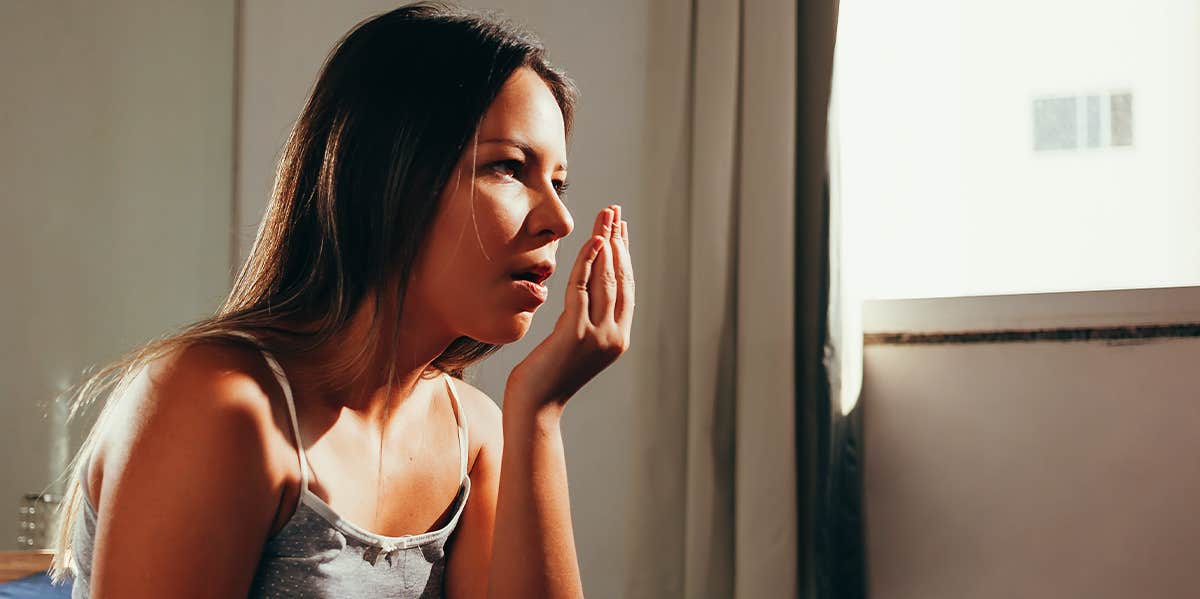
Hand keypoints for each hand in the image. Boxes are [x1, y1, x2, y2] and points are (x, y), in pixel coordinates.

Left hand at [508, 204, 634, 405]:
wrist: (534, 408)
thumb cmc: (543, 378)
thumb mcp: (568, 343)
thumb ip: (580, 319)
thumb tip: (579, 293)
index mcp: (617, 337)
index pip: (626, 287)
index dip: (624, 255)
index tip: (619, 229)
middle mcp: (615, 335)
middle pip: (621, 277)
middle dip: (618, 240)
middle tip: (615, 211)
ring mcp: (599, 335)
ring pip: (607, 279)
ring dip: (606, 243)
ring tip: (605, 217)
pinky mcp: (576, 334)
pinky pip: (584, 288)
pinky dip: (588, 262)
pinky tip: (592, 242)